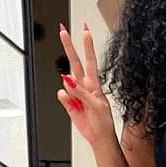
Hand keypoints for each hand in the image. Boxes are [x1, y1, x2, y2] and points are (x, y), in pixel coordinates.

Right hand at [56, 23, 116, 147]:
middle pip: (74, 61)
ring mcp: (75, 94)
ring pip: (66, 80)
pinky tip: (71, 104)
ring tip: (78, 101)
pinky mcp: (69, 103)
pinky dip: (64, 99)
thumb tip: (68, 81)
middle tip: (63, 30)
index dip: (87, 46)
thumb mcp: (97, 106)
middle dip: (69, 45)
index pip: (89, 60)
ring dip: (69, 86)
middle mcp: (84, 85)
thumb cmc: (103, 121)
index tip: (85, 31)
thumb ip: (82, 93)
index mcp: (94, 83)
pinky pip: (62, 96)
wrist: (99, 137)